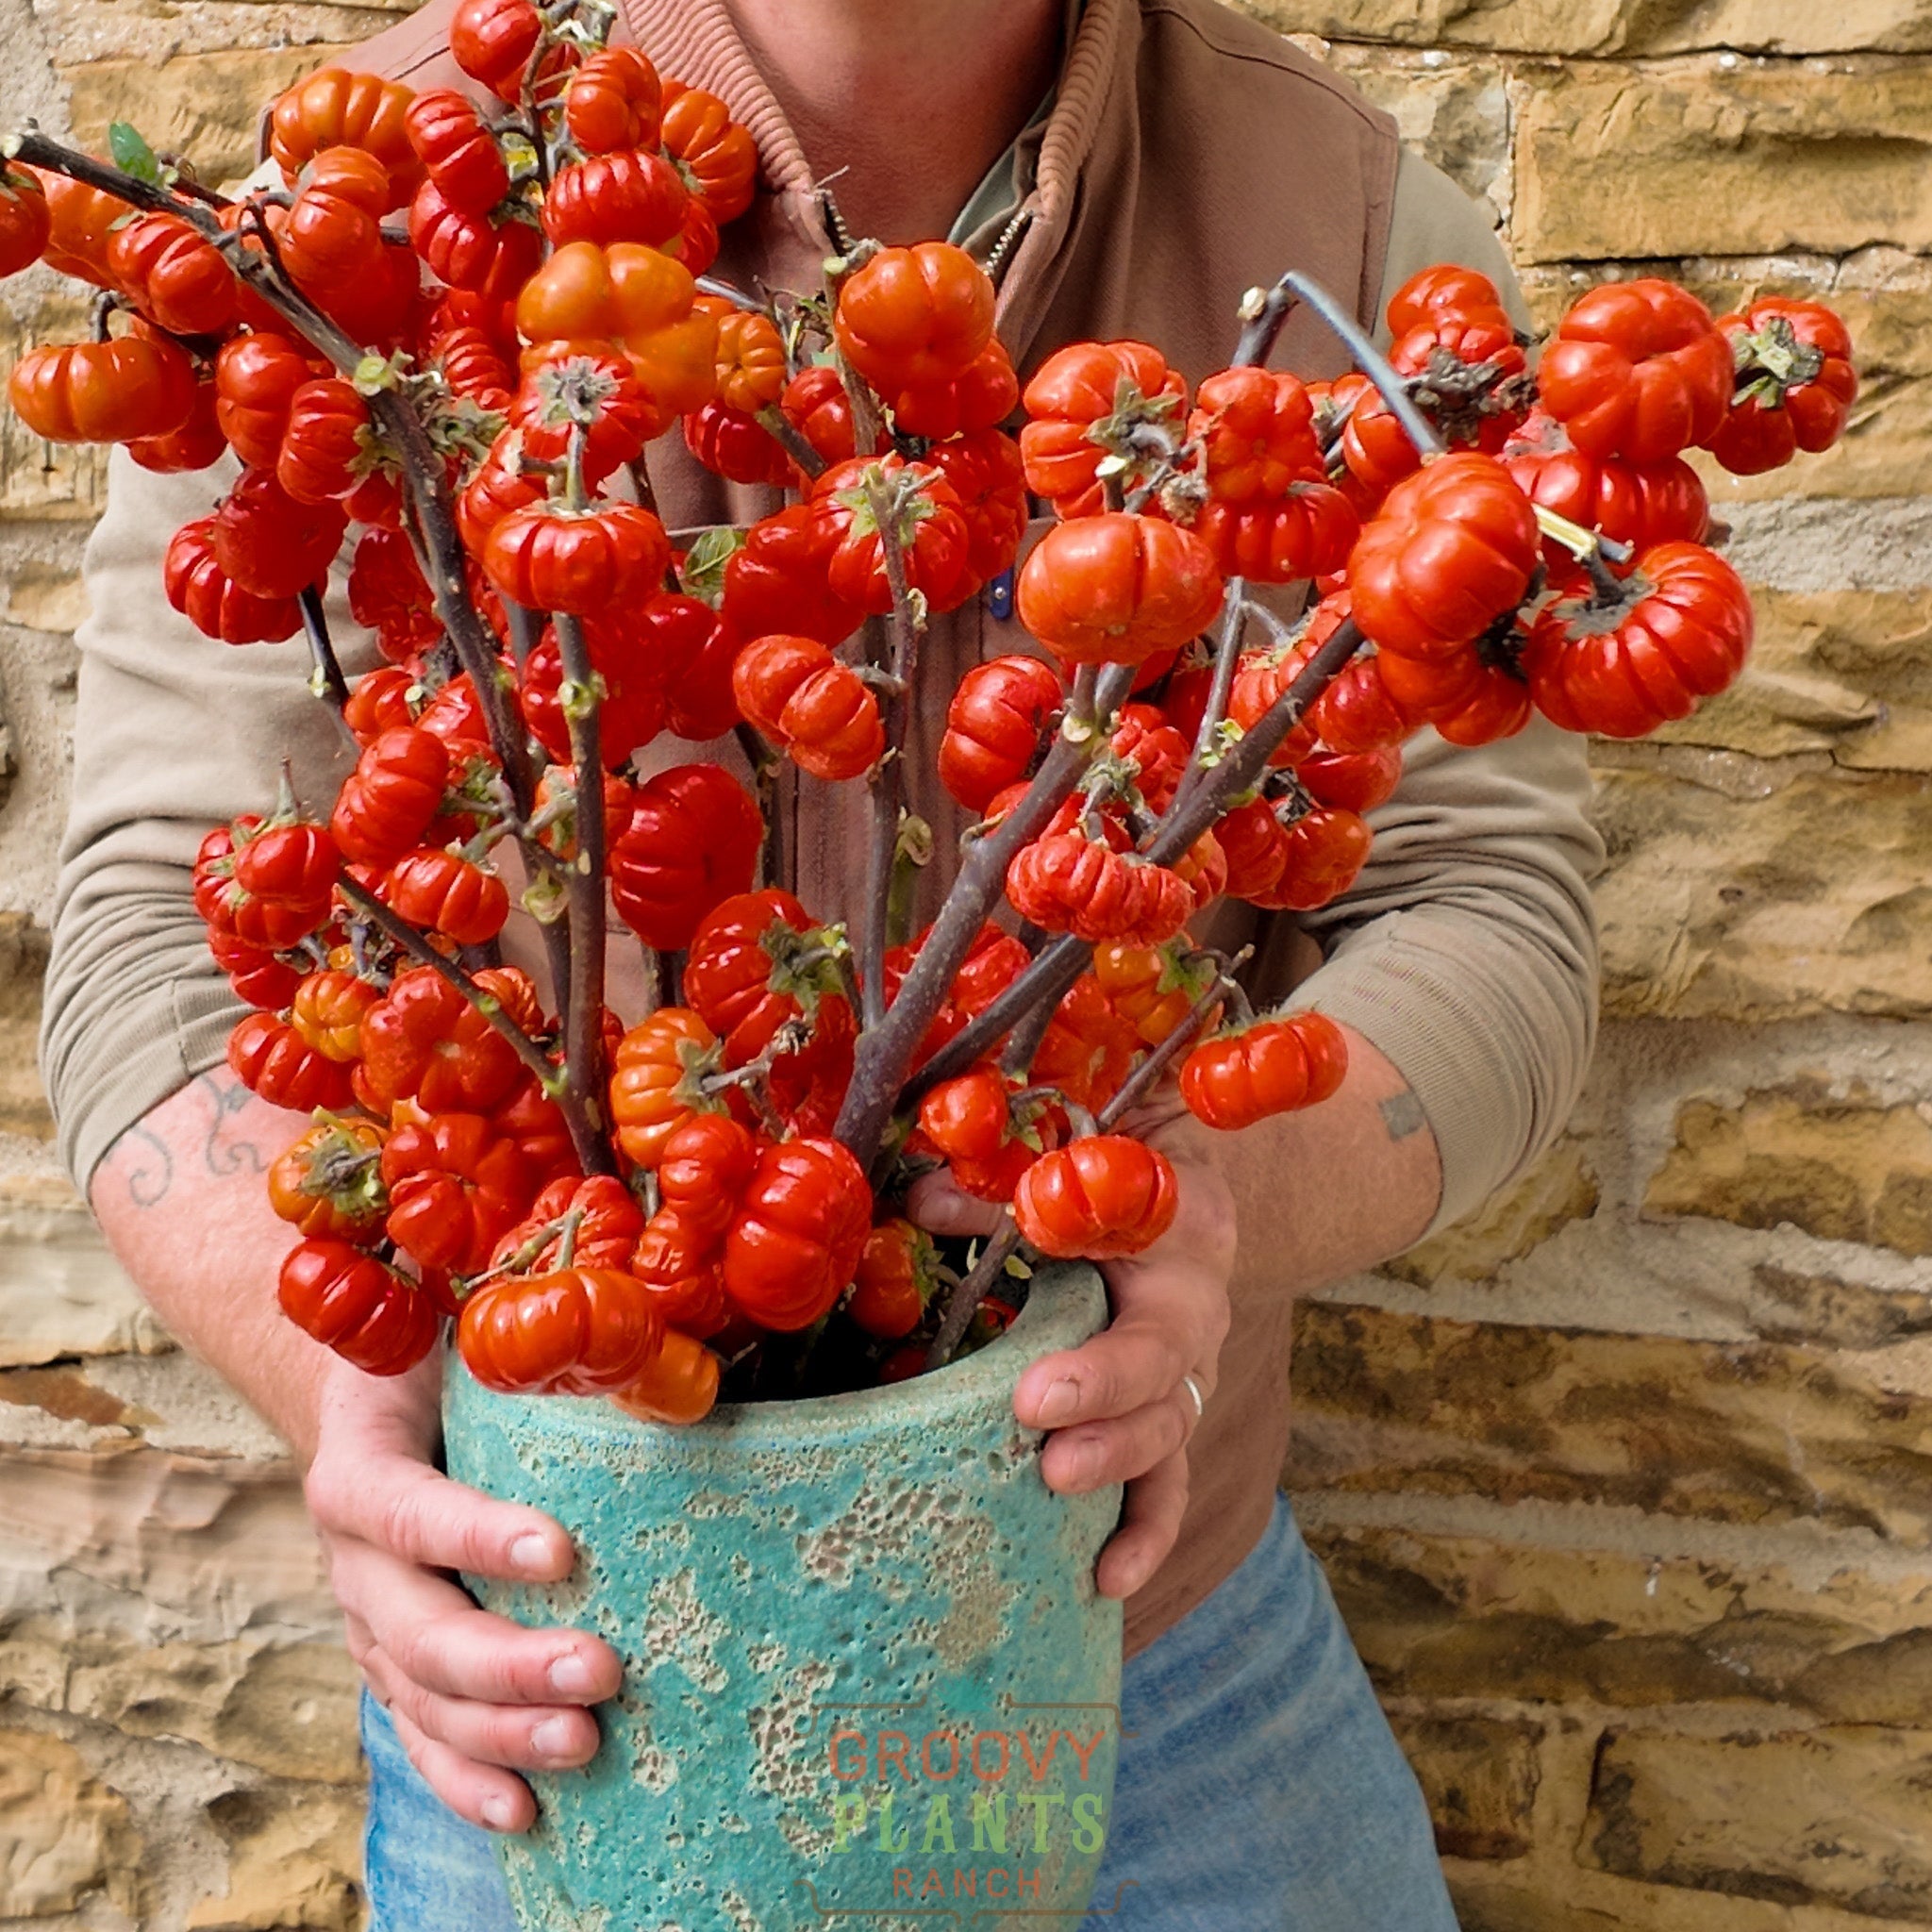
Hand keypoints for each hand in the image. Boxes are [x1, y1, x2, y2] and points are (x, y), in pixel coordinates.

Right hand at [301, 1355, 622, 1832]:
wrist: (368, 1399)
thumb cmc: (435, 1359)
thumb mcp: (461, 1337)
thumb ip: (520, 1343)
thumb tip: (639, 1342)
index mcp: (359, 1468)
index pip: (408, 1509)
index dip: (477, 1535)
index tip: (560, 1551)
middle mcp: (353, 1559)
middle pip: (419, 1629)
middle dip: (510, 1662)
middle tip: (602, 1670)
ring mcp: (369, 1623)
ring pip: (422, 1697)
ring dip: (501, 1732)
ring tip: (584, 1743)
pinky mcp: (392, 1665)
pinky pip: (421, 1735)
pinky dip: (467, 1779)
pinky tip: (524, 1812)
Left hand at [909, 1111, 1233, 1599]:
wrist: (1164, 1187)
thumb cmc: (1101, 1170)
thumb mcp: (1062, 1163)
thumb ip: (999, 1189)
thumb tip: (920, 1205)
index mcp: (1180, 1243)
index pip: (1151, 1313)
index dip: (1100, 1366)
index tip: (1032, 1396)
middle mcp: (1194, 1315)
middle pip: (1165, 1383)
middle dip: (1106, 1425)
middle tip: (1046, 1455)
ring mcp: (1184, 1374)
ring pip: (1169, 1437)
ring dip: (1120, 1479)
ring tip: (1067, 1512)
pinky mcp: (1165, 1416)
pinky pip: (1168, 1483)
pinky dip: (1144, 1534)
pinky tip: (1106, 1581)